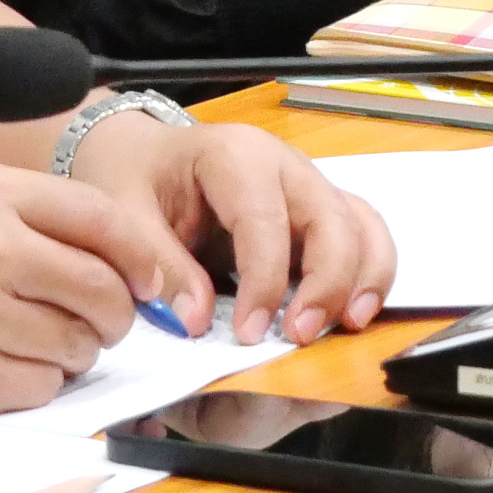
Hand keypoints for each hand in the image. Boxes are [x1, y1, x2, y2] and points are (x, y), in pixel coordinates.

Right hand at [0, 161, 160, 415]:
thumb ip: (33, 216)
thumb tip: (126, 261)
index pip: (102, 220)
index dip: (139, 257)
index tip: (148, 280)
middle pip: (103, 289)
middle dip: (114, 314)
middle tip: (97, 321)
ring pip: (79, 344)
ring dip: (72, 351)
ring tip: (27, 338)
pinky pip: (42, 387)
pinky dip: (35, 383)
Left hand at [72, 113, 399, 345]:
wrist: (145, 156)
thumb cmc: (135, 179)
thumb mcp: (123, 214)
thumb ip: (160, 266)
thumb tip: (196, 321)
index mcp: (234, 155)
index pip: (265, 220)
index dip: (264, 282)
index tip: (248, 335)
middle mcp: (285, 164)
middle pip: (331, 218)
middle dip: (326, 282)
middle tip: (300, 337)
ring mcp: (309, 184)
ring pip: (361, 225)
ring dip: (362, 279)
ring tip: (347, 327)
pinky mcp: (320, 209)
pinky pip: (363, 235)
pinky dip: (369, 273)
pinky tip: (354, 314)